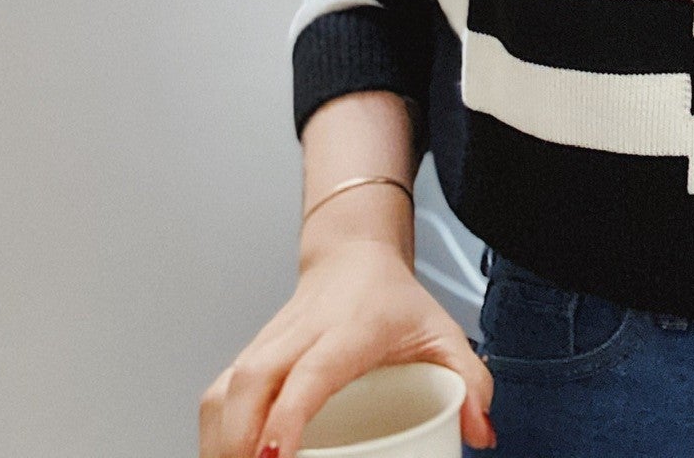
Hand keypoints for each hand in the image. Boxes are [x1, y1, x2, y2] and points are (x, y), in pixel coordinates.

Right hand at [198, 238, 494, 457]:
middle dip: (240, 439)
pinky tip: (225, 456)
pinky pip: (216, 394)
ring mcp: (269, 342)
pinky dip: (212, 431)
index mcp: (350, 327)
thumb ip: (472, 380)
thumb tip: (481, 434)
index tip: (276, 456)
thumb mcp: (443, 332)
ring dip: (220, 440)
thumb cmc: (394, 300)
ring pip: (225, 388)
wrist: (354, 256)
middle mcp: (301, 332)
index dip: (289, 414)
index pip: (311, 371)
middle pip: (252, 381)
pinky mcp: (248, 355)